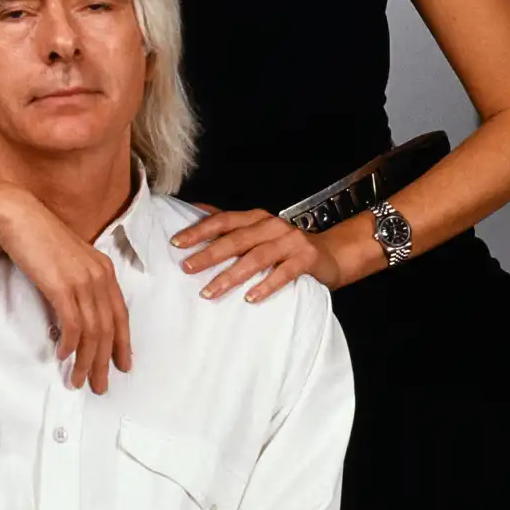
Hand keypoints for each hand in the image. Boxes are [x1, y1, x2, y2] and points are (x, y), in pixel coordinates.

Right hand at [0, 187, 130, 394]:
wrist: (19, 217)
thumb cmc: (40, 239)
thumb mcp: (70, 261)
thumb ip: (80, 283)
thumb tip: (78, 313)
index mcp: (105, 270)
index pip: (121, 314)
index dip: (124, 343)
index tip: (123, 365)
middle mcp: (99, 276)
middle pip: (109, 328)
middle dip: (105, 361)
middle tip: (100, 386)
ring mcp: (82, 281)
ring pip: (93, 331)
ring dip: (86, 360)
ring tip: (78, 380)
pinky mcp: (62, 286)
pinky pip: (72, 324)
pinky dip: (70, 344)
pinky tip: (64, 356)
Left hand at [172, 207, 342, 298]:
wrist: (332, 254)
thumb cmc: (287, 247)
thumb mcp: (259, 232)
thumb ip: (231, 225)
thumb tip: (195, 210)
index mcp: (256, 218)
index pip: (224, 220)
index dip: (200, 230)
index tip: (177, 243)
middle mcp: (272, 226)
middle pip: (236, 239)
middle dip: (209, 254)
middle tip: (187, 268)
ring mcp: (291, 241)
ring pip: (257, 257)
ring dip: (231, 275)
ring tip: (210, 291)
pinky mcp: (307, 259)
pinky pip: (284, 273)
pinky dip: (266, 285)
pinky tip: (250, 298)